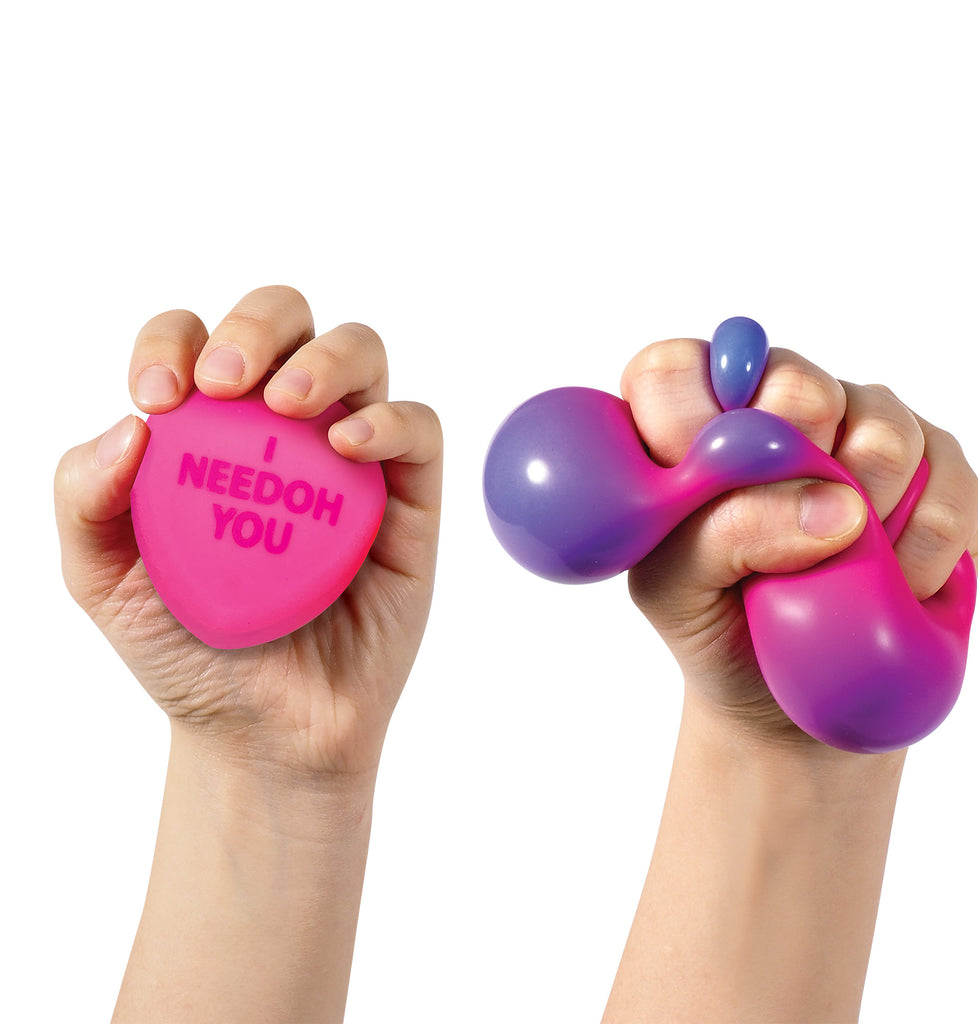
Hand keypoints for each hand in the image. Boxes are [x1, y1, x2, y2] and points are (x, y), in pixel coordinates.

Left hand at [55, 285, 441, 777]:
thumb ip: (85, 500)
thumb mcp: (103, 581)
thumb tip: (129, 426)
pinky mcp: (408, 499)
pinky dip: (389, 420)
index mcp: (212, 434)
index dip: (173, 342)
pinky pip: (418, 429)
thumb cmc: (187, 652)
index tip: (156, 399)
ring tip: (288, 405)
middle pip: (288, 323)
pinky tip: (348, 447)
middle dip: (256, 327)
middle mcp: (285, 433)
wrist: (266, 732)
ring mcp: (351, 462)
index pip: (197, 345)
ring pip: (361, 356)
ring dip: (325, 359)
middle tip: (225, 383)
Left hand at [620, 336, 977, 748]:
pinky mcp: (929, 464)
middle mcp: (769, 408)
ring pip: (883, 426)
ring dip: (870, 517)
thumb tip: (831, 505)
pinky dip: (926, 545)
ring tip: (842, 572)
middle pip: (794, 382)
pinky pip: (949, 477)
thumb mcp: (677, 593)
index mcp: (685, 428)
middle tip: (789, 539)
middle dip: (799, 471)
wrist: (788, 689)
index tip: (718, 480)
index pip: (672, 370)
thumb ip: (720, 536)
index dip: (693, 415)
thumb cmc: (714, 624)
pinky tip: (897, 582)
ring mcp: (853, 428)